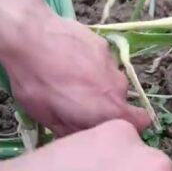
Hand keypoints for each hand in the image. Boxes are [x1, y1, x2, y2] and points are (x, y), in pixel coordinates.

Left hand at [0, 0, 150, 134]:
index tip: (104, 122)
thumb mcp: (48, 118)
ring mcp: (112, 62)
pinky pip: (101, 61)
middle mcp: (118, 87)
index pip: (141, 122)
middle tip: (76, 101)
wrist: (29, 35)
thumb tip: (82, 135)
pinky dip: (90, 63)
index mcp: (110, 110)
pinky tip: (67, 59)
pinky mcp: (103, 43)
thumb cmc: (36, 83)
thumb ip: (73, 131)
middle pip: (120, 100)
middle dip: (103, 104)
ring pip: (110, 79)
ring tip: (69, 77)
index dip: (127, 124)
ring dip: (96, 82)